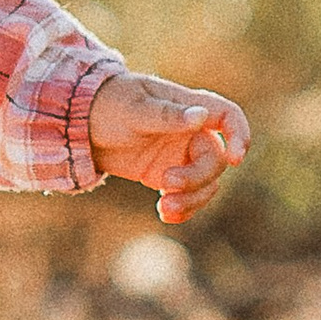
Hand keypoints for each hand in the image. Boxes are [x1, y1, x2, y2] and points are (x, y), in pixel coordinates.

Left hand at [88, 71, 250, 223]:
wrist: (80, 123)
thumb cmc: (108, 104)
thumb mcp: (134, 108)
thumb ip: (167, 116)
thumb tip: (202, 117)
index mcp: (188, 106)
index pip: (228, 116)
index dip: (240, 135)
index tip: (234, 159)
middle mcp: (191, 132)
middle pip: (215, 160)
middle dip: (196, 178)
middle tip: (165, 184)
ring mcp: (180, 156)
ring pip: (205, 184)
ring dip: (191, 200)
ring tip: (164, 210)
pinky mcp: (166, 176)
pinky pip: (186, 197)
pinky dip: (181, 209)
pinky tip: (165, 215)